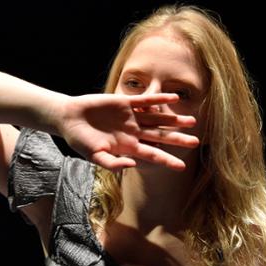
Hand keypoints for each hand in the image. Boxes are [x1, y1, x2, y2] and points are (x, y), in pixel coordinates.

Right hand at [57, 93, 198, 171]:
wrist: (69, 119)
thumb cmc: (79, 141)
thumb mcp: (94, 157)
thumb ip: (112, 163)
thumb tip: (132, 164)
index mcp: (127, 147)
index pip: (152, 154)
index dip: (167, 160)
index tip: (181, 167)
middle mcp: (133, 132)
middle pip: (160, 136)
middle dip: (178, 139)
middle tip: (196, 142)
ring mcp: (131, 117)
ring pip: (158, 118)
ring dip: (174, 119)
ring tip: (192, 121)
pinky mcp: (125, 103)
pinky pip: (146, 101)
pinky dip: (159, 99)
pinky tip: (173, 98)